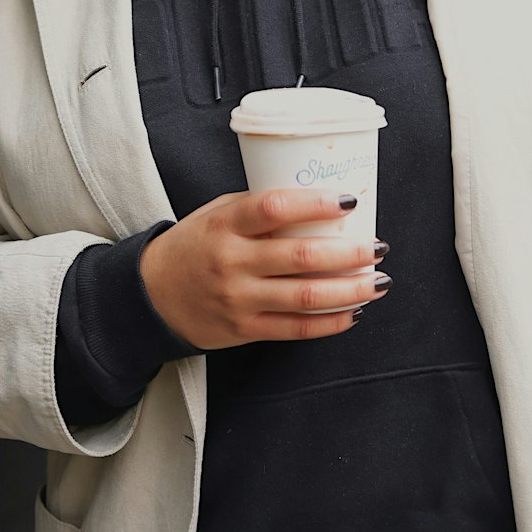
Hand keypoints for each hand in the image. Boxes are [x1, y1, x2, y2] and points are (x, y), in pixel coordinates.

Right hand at [138, 188, 390, 350]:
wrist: (152, 294)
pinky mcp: (245, 329)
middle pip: (300, 256)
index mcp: (225, 223)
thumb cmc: (194, 243)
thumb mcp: (217, 213)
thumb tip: (318, 204)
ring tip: (378, 280)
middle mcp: (232, 261)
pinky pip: (296, 328)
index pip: (273, 208)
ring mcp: (239, 299)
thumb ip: (258, 208)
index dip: (315, 204)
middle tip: (378, 246)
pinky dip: (331, 322)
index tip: (348, 201)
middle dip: (349, 252)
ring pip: (306, 296)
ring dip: (350, 289)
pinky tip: (353, 310)